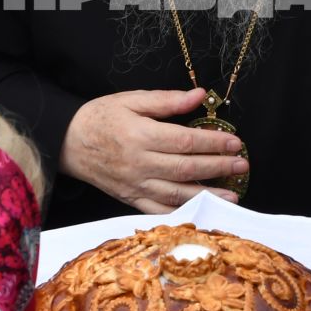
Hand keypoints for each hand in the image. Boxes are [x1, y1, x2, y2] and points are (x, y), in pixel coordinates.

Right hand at [60, 88, 246, 213]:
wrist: (68, 143)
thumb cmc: (101, 118)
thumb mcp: (131, 100)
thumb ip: (167, 100)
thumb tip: (199, 95)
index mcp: (140, 135)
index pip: (184, 141)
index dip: (212, 143)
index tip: (234, 142)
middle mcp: (139, 163)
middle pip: (186, 168)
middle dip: (218, 167)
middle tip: (242, 164)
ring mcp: (135, 185)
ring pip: (177, 194)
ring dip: (208, 194)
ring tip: (233, 194)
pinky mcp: (131, 199)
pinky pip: (159, 212)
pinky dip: (182, 214)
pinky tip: (202, 212)